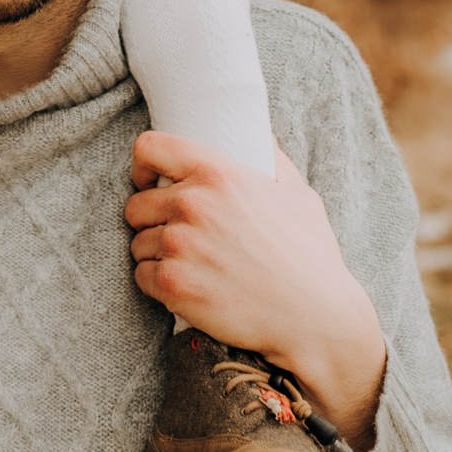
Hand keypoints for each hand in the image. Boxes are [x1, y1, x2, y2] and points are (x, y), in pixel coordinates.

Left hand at [124, 134, 386, 449]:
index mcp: (217, 173)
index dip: (141, 165)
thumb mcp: (296, 192)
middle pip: (136, 205)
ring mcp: (178, 245)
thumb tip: (259, 135)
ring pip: (138, 243)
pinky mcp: (173, 285)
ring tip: (189, 265)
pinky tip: (186, 287)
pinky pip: (142, 276)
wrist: (315, 316)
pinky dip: (158, 283)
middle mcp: (191, 204)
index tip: (146, 180)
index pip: (150, 148)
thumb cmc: (309, 254)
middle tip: (176, 235)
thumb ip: (270, 159)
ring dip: (155, 254)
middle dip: (150, 220)